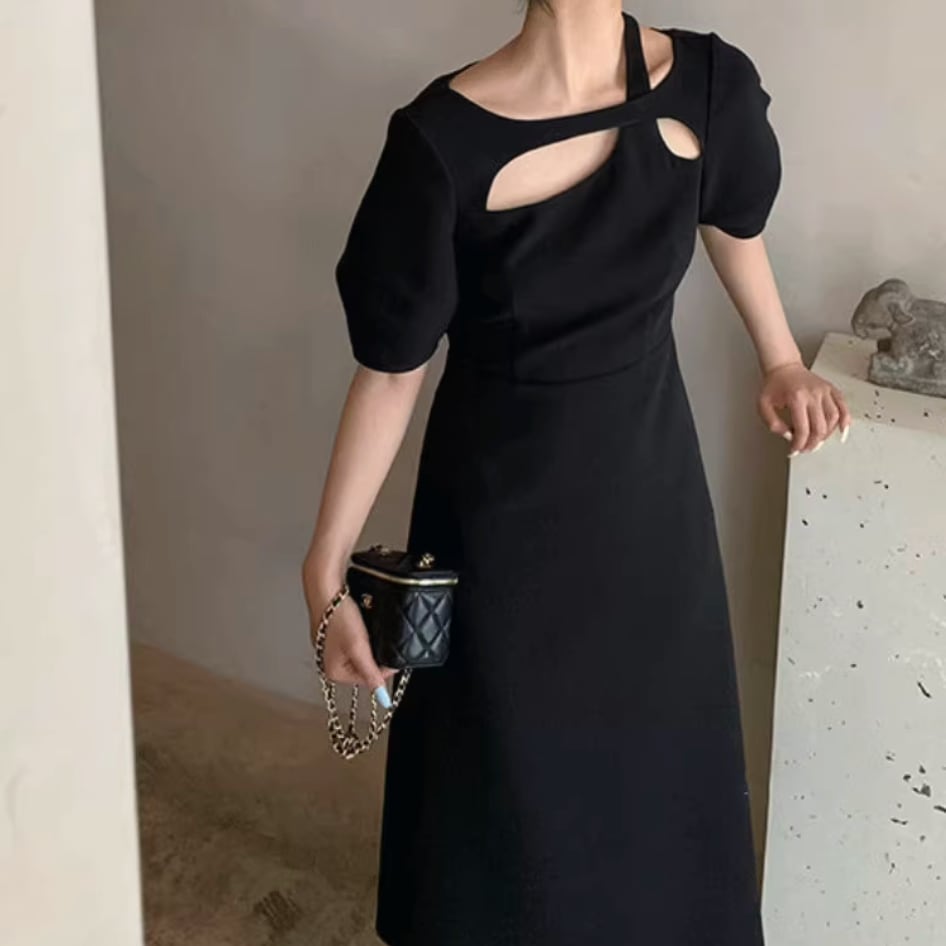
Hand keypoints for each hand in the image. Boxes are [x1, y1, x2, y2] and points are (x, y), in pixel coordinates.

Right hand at [301, 565, 397, 693]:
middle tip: (379, 640)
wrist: (326, 588)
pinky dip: (363, 637)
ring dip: (370, 646)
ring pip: (361, 654)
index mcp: (333, 672)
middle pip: (364, 667)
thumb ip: (370, 672)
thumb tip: (380, 695)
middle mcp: (330, 663)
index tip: (394, 658)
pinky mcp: (334, 635)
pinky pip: (355, 642)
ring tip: (367, 631)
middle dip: (375, 656)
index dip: (384, 669)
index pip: (368, 680)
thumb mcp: (359, 647)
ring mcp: (331, 649)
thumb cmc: (337, 616)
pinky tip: (362, 626)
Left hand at [757, 360, 851, 455]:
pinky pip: (843, 406)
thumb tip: (788, 436)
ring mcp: (824, 391)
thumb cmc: (774, 385)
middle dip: (812, 443)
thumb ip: (773, 423)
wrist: (784, 367)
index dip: (798, 444)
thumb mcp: (763, 405)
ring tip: (817, 441)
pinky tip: (843, 430)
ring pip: (833, 419)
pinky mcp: (831, 389)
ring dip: (826, 435)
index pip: (802, 429)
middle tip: (805, 449)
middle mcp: (813, 394)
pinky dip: (845, 420)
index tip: (794, 450)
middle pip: (819, 427)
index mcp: (796, 398)